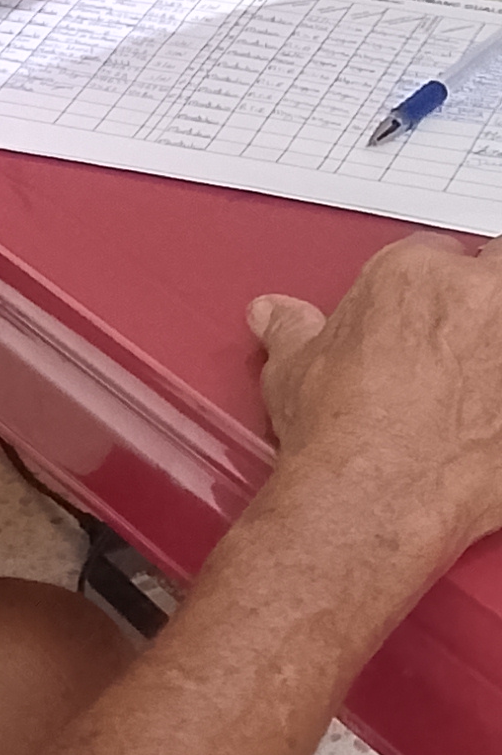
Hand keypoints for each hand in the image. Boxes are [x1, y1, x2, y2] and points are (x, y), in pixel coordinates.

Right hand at [249, 238, 501, 572]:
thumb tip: (274, 316)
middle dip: (483, 301)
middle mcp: (474, 294)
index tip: (426, 326)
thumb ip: (291, 331)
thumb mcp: (293, 372)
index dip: (432, 294)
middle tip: (464, 346)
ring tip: (477, 388)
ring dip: (495, 348)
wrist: (372, 498)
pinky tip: (488, 425)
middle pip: (497, 269)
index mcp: (413, 274)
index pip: (439, 256)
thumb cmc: (340, 436)